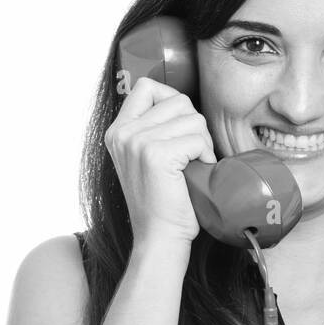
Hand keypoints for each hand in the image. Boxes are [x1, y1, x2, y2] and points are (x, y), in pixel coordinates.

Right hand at [104, 76, 216, 247]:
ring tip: (194, 167)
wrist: (159, 238)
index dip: (173, 101)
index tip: (181, 129)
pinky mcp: (156, 155)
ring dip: (203, 142)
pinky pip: (197, 138)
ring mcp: (137, 142)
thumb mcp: (145, 160)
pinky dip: (206, 156)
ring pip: (192, 118)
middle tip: (193, 155)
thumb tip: (181, 104)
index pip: (148, 87)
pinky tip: (198, 174)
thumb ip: (152, 130)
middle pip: (177, 100)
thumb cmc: (162, 203)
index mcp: (117, 131)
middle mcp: (123, 133)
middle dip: (194, 126)